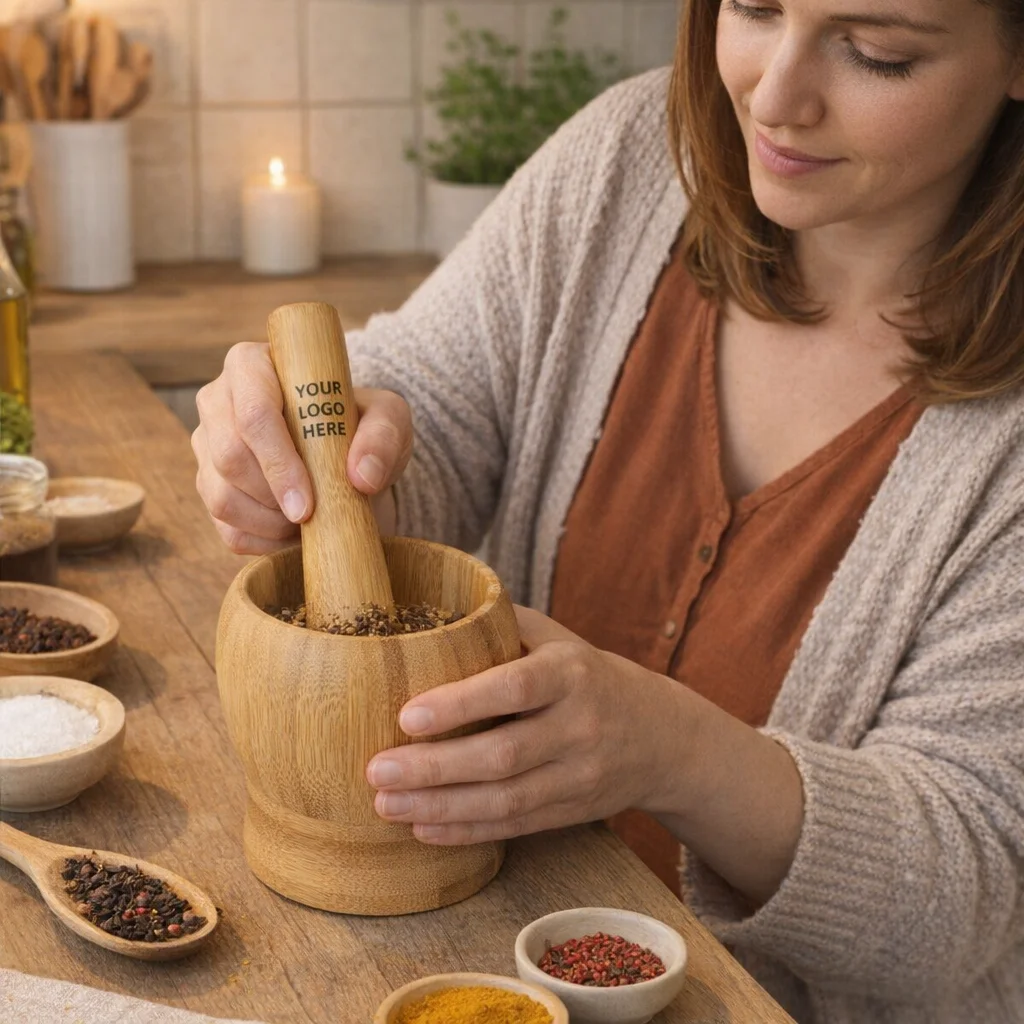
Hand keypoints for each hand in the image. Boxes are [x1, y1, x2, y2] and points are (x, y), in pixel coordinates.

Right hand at [192, 341, 412, 553]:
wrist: (348, 456)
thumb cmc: (362, 427)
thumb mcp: (388, 419)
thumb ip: (383, 437)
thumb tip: (363, 476)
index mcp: (253, 366)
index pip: (253, 411)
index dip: (278, 461)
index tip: (308, 502)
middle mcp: (218, 401)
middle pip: (229, 456)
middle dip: (275, 496)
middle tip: (313, 514)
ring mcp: (207, 446)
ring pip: (221, 496)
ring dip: (270, 522)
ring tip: (310, 520)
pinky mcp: (210, 487)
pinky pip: (226, 528)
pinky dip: (265, 542)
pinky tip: (295, 533)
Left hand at [365, 606, 687, 844]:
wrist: (662, 735)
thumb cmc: (589, 676)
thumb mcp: (559, 639)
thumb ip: (503, 625)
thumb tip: (429, 610)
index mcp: (571, 674)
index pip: (515, 689)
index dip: (461, 704)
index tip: (405, 716)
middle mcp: (579, 726)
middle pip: (503, 756)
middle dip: (434, 768)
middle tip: (375, 771)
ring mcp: (579, 775)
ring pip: (506, 801)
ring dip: (440, 806)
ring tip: (385, 805)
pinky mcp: (572, 811)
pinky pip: (515, 827)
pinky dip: (466, 831)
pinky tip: (424, 828)